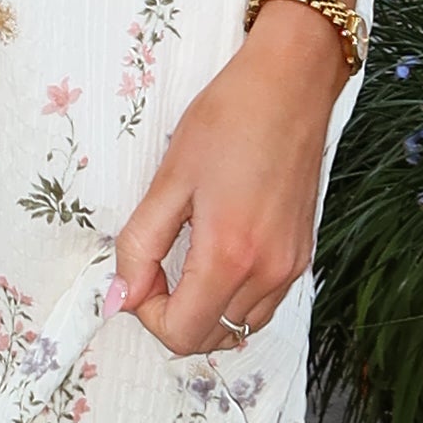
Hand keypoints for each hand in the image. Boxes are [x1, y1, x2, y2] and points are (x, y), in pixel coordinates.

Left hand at [108, 11, 347, 354]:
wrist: (290, 84)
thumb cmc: (228, 119)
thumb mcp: (169, 179)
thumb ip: (139, 245)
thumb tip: (121, 296)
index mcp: (230, 256)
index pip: (182, 333)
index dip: (147, 315)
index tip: (137, 276)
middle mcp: (268, 273)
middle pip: (211, 338)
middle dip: (172, 317)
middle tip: (153, 270)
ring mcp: (291, 267)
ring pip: (238, 328)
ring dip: (202, 312)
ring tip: (183, 263)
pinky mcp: (302, 255)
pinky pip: (262, 306)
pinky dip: (231, 301)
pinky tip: (214, 263)